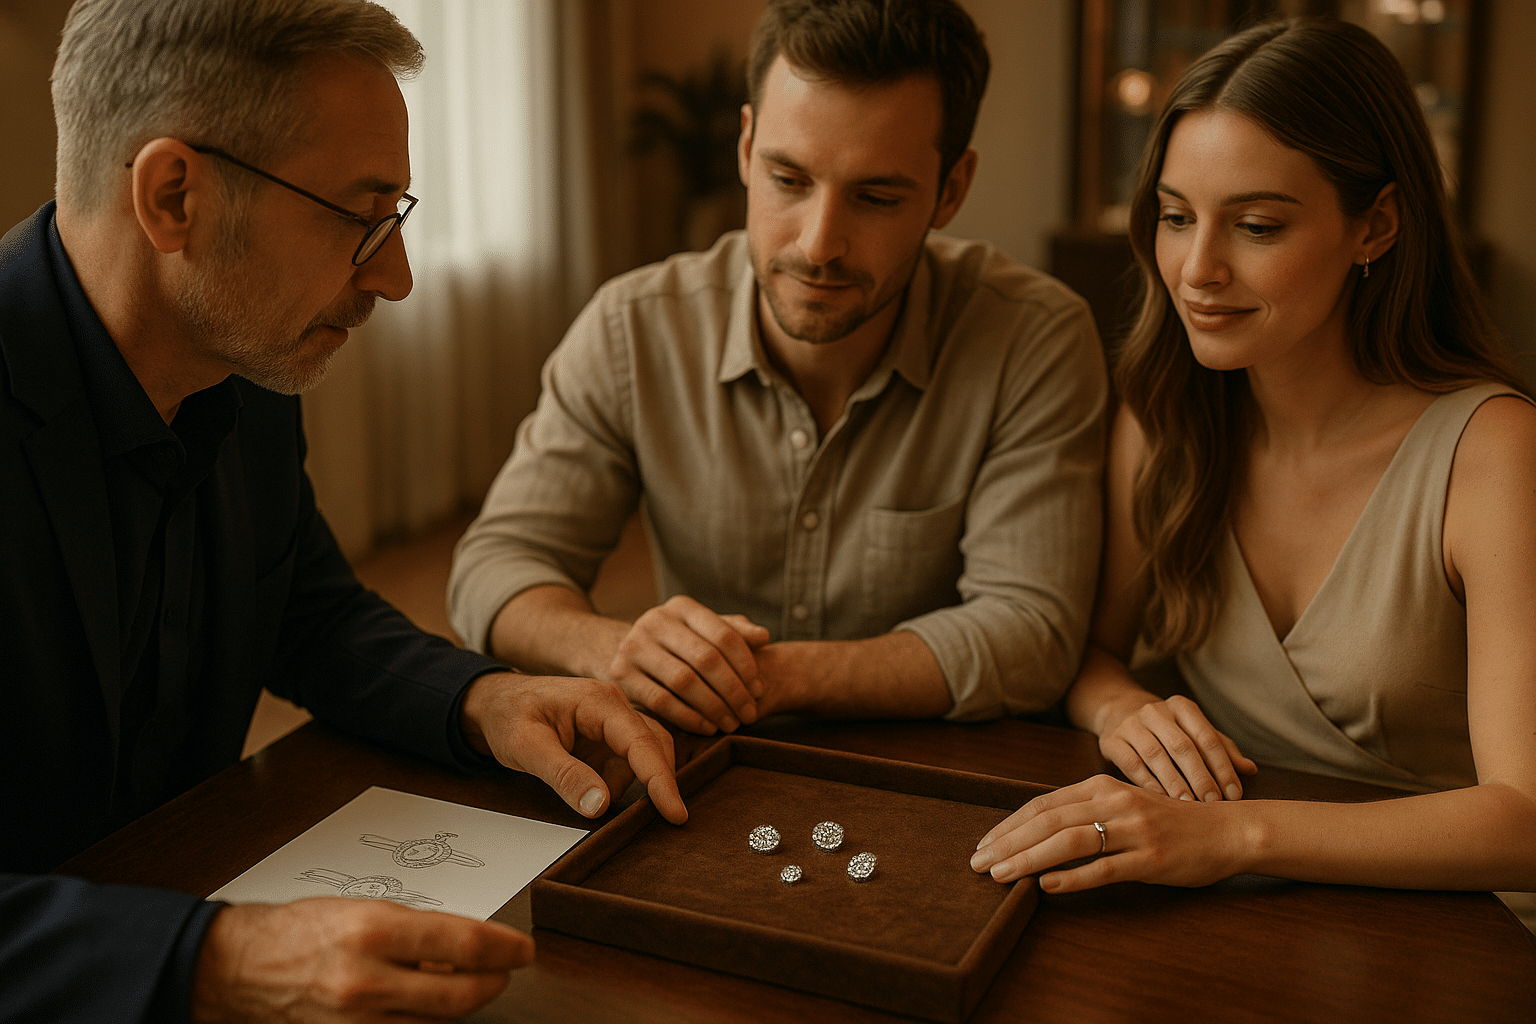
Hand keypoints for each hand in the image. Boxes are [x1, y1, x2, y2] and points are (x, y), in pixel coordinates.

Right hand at [191, 898, 530, 1021]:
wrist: (240, 969)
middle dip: (493, 983)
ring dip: (460, 1003)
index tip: (523, 948)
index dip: (503, 948)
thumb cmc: (299, 931)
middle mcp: (367, 981)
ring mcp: (358, 1021)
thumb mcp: (365, 909)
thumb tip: (464, 947)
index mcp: (372, 932)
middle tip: (505, 970)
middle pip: (459, 994)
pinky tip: (427, 1003)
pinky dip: (426, 1021)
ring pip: (437, 1022)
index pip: (463, 941)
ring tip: (466, 981)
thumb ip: (417, 930)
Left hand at [461, 672, 687, 824]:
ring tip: (601, 801)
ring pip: (642, 755)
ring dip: (631, 784)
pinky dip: (618, 783)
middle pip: (654, 744)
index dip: (660, 778)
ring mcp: (612, 720)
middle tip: (663, 819)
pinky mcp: (607, 736)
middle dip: (658, 782)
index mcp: (597, 701)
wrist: (493, 703)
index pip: (641, 740)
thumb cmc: (507, 716)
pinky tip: (595, 791)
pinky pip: (626, 762)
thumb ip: (564, 775)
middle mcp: (613, 705)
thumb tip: (601, 805)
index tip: (675, 812)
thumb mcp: (526, 747)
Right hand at [607, 595, 770, 734]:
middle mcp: (654, 621)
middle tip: (749, 713)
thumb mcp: (706, 631)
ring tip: (732, 723)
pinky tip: (708, 728)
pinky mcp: (620, 674)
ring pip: (684, 682)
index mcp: (681, 606)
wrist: (629, 652)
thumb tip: (763, 637)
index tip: (759, 690)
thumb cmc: (681, 644)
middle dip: (733, 691)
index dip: (746, 666)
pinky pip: (661, 701)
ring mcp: (633, 646)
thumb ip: (735, 632)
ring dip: (714, 708)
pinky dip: (689, 718)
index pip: (723, 635)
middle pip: (705, 659)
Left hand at [969, 774, 1246, 892]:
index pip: (1042, 805)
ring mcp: (1134, 830)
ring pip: (1070, 842)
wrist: (1228, 830)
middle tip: (978, 862)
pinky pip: (1105, 868)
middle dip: (1008, 842)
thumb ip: (1085, 811)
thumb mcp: (1124, 805)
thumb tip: (1036, 831)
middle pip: (1048, 821)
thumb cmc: (1169, 820)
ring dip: (1029, 858)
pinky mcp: (1151, 858)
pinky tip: (1048, 886)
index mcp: (1102, 786)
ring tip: (1001, 874)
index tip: (983, 844)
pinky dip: (1073, 878)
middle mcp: (1114, 802)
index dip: (1008, 824)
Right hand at [1098, 694, 1256, 801]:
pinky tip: (1161, 800)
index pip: (1207, 737)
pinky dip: (1148, 784)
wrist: (1119, 711)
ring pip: (1156, 756)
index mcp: (1181, 707)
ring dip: (1175, 783)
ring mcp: (1130, 725)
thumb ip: (1221, 749)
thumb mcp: (1194, 731)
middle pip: (1182, 746)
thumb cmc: (1168, 728)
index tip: (1234, 794)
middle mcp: (1155, 711)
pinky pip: (1131, 764)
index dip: (1222, 766)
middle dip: (1200, 777)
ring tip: (1190, 806)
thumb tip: (1250, 770)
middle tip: (1213, 803)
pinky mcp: (1111, 740)